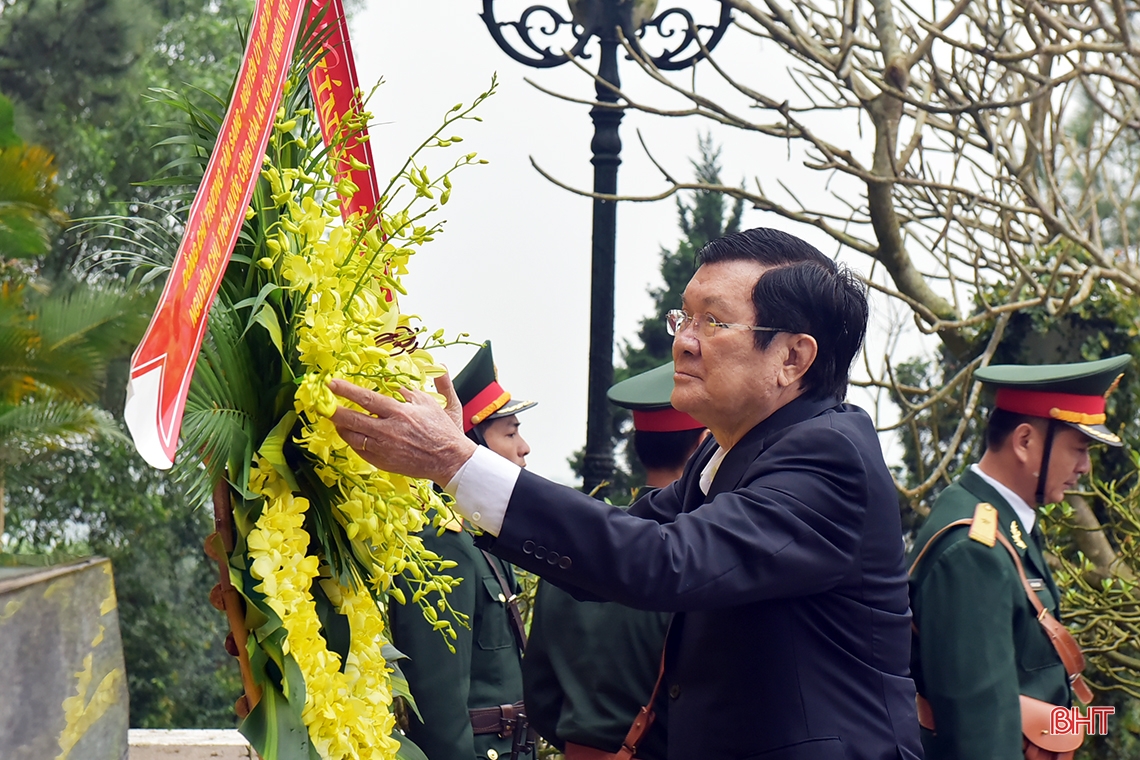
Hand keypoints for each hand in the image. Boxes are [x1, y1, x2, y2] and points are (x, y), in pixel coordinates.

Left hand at [328, 375, 475, 484]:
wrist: (449, 459)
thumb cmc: (442, 431)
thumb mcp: (429, 403)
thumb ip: (410, 390)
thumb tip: (395, 381)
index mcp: (399, 413)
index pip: (366, 399)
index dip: (346, 390)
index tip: (331, 383)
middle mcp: (388, 431)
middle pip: (352, 420)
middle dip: (333, 410)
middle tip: (322, 404)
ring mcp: (384, 449)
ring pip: (352, 437)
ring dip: (341, 427)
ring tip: (336, 419)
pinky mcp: (383, 462)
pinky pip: (361, 451)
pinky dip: (354, 442)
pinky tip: (353, 435)